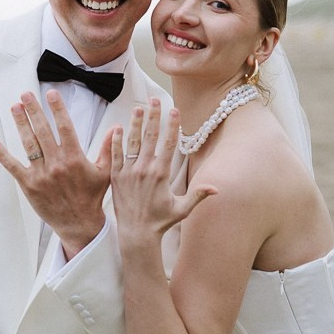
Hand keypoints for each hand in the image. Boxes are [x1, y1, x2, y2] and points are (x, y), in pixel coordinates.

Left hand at [0, 89, 113, 258]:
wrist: (80, 224)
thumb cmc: (92, 197)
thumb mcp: (105, 172)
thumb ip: (109, 148)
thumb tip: (117, 128)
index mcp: (74, 158)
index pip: (65, 127)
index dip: (57, 109)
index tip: (51, 94)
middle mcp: (56, 164)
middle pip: (43, 131)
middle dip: (34, 111)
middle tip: (26, 95)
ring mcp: (41, 175)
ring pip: (28, 144)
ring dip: (20, 124)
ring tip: (15, 108)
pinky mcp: (29, 185)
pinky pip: (12, 166)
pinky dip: (1, 154)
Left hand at [110, 99, 215, 242]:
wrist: (136, 234)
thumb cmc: (161, 222)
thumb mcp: (183, 209)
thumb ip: (198, 196)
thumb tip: (217, 189)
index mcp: (162, 174)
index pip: (169, 144)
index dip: (172, 125)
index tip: (175, 110)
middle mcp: (145, 170)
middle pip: (150, 137)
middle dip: (153, 116)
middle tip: (155, 99)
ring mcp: (129, 172)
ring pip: (132, 142)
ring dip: (135, 123)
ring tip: (138, 108)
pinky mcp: (116, 177)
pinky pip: (115, 155)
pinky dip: (116, 141)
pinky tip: (118, 128)